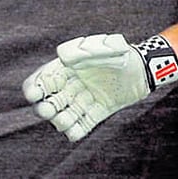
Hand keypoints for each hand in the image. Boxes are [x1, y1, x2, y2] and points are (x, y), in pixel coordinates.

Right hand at [23, 33, 177, 141]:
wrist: (144, 69)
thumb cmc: (123, 53)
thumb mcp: (106, 46)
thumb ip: (86, 49)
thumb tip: (61, 55)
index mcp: (67, 69)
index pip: (42, 80)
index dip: (34, 88)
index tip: (35, 94)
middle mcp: (72, 86)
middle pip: (48, 101)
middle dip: (44, 108)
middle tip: (49, 109)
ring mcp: (83, 101)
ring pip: (63, 116)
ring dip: (59, 121)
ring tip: (64, 121)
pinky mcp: (96, 113)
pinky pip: (81, 127)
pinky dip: (75, 132)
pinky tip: (74, 132)